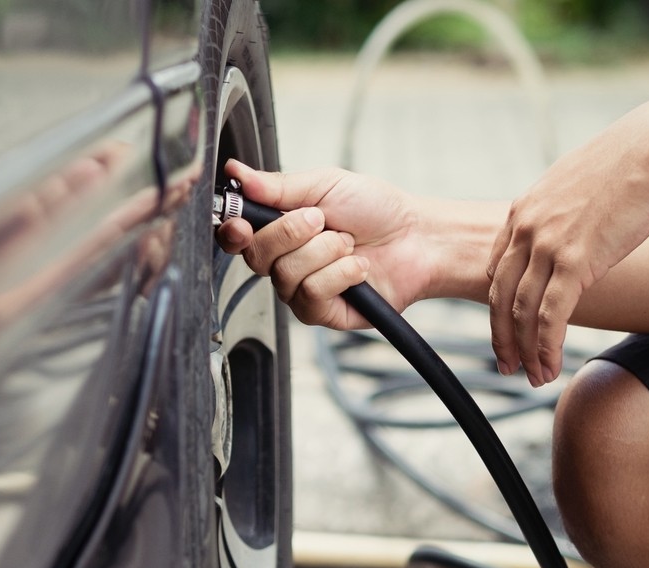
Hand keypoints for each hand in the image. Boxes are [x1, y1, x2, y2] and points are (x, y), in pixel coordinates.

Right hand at [215, 159, 432, 329]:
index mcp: (278, 229)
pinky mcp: (320, 312)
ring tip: (348, 244)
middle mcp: (283, 261)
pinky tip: (357, 269)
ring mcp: (299, 290)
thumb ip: (277, 185)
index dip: (232, 231)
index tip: (241, 223)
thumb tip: (237, 173)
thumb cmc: (375, 209)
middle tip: (322, 220)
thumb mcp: (324, 184)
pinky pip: (311, 294)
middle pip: (256, 255)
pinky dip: (340, 274)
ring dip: (325, 251)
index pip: (236, 237)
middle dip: (291, 232)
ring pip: (286, 275)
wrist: (416, 238)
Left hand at [487, 113, 648, 385]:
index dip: (499, 303)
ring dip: (524, 350)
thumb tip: (576, 232)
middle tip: (506, 363)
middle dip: (501, 336)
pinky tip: (549, 369)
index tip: (505, 326)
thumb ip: (564, 214)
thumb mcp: (580, 186)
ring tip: (532, 376)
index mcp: (523, 210)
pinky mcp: (575, 261)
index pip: (496, 268)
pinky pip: (550, 317)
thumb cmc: (631, 164)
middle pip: (500, 296)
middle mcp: (526, 229)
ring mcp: (547, 246)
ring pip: (521, 312)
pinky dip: (545, 349)